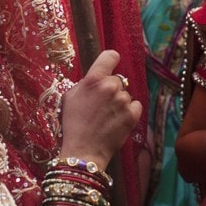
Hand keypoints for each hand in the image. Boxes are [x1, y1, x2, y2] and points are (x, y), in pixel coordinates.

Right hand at [59, 50, 140, 170]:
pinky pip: (135, 105)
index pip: (110, 56)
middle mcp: (110, 87)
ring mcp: (123, 101)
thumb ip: (84, 83)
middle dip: (111, 88)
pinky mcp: (132, 115)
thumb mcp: (70, 97)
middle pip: (117, 80)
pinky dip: (129, 111)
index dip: (110, 60)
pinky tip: (117, 120)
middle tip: (101, 104)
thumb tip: (95, 78)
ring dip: (119, 102)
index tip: (110, 65)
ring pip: (125, 94)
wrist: (83, 150)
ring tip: (107, 117)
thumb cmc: (73, 124)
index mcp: (93, 79)